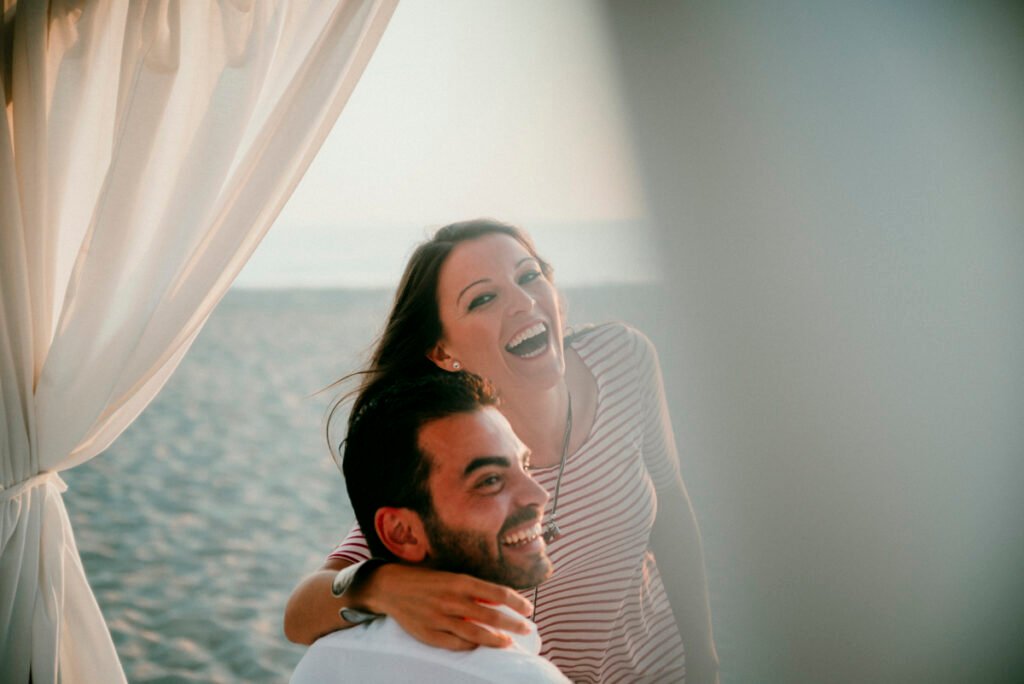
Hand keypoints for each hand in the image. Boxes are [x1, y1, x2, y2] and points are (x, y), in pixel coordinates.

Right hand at [354, 563, 534, 649]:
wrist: (391, 586)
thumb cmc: (426, 579)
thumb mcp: (451, 576)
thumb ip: (474, 588)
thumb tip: (499, 600)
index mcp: (460, 581)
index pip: (497, 593)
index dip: (516, 602)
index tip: (529, 609)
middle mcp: (452, 600)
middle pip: (491, 616)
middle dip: (513, 624)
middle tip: (527, 628)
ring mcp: (440, 618)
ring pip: (476, 634)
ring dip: (496, 640)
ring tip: (508, 642)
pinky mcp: (429, 634)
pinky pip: (456, 644)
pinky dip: (471, 645)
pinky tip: (480, 645)